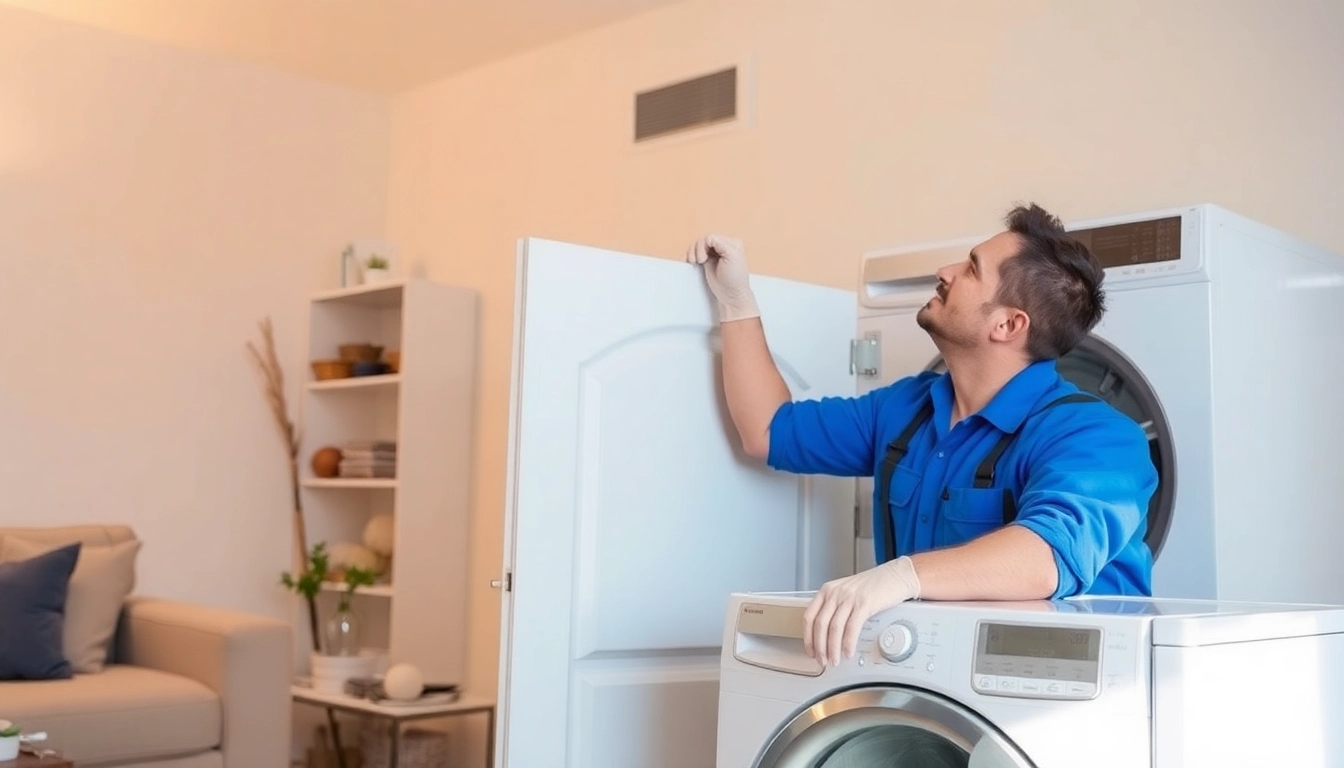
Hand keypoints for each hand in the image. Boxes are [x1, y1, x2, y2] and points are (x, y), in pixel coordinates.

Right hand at [686, 234, 759, 321]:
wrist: (730, 294)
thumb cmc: (734, 279)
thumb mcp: (732, 257)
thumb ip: (721, 244)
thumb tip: (708, 238)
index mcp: (731, 243)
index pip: (712, 237)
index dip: (706, 245)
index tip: (707, 257)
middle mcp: (722, 246)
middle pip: (703, 240)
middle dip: (698, 249)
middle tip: (701, 260)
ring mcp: (713, 254)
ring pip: (697, 246)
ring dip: (692, 253)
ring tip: (695, 262)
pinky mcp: (706, 261)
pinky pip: (694, 253)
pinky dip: (689, 256)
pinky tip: (689, 262)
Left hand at [803, 556, 920, 666]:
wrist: (895, 576)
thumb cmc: (873, 585)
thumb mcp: (846, 592)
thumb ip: (835, 608)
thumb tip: (826, 635)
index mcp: (827, 590)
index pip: (809, 616)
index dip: (808, 637)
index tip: (810, 651)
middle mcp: (835, 593)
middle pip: (820, 624)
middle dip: (819, 647)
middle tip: (822, 660)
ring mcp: (849, 597)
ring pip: (834, 628)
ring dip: (833, 649)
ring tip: (835, 660)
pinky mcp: (864, 604)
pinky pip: (851, 628)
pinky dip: (848, 643)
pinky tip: (848, 652)